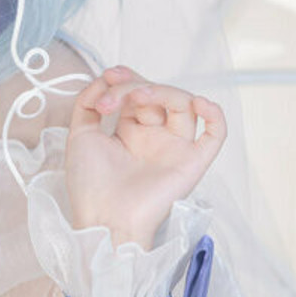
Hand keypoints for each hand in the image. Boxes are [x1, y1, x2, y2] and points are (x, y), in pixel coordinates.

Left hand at [63, 64, 226, 249]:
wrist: (104, 219)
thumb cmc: (91, 188)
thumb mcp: (80, 136)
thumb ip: (88, 103)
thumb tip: (103, 80)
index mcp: (129, 133)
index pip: (137, 93)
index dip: (126, 79)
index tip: (109, 76)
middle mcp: (154, 138)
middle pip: (158, 95)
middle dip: (135, 86)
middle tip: (114, 97)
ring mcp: (174, 148)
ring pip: (183, 105)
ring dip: (162, 91)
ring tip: (138, 97)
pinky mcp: (192, 162)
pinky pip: (215, 134)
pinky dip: (214, 114)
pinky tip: (198, 103)